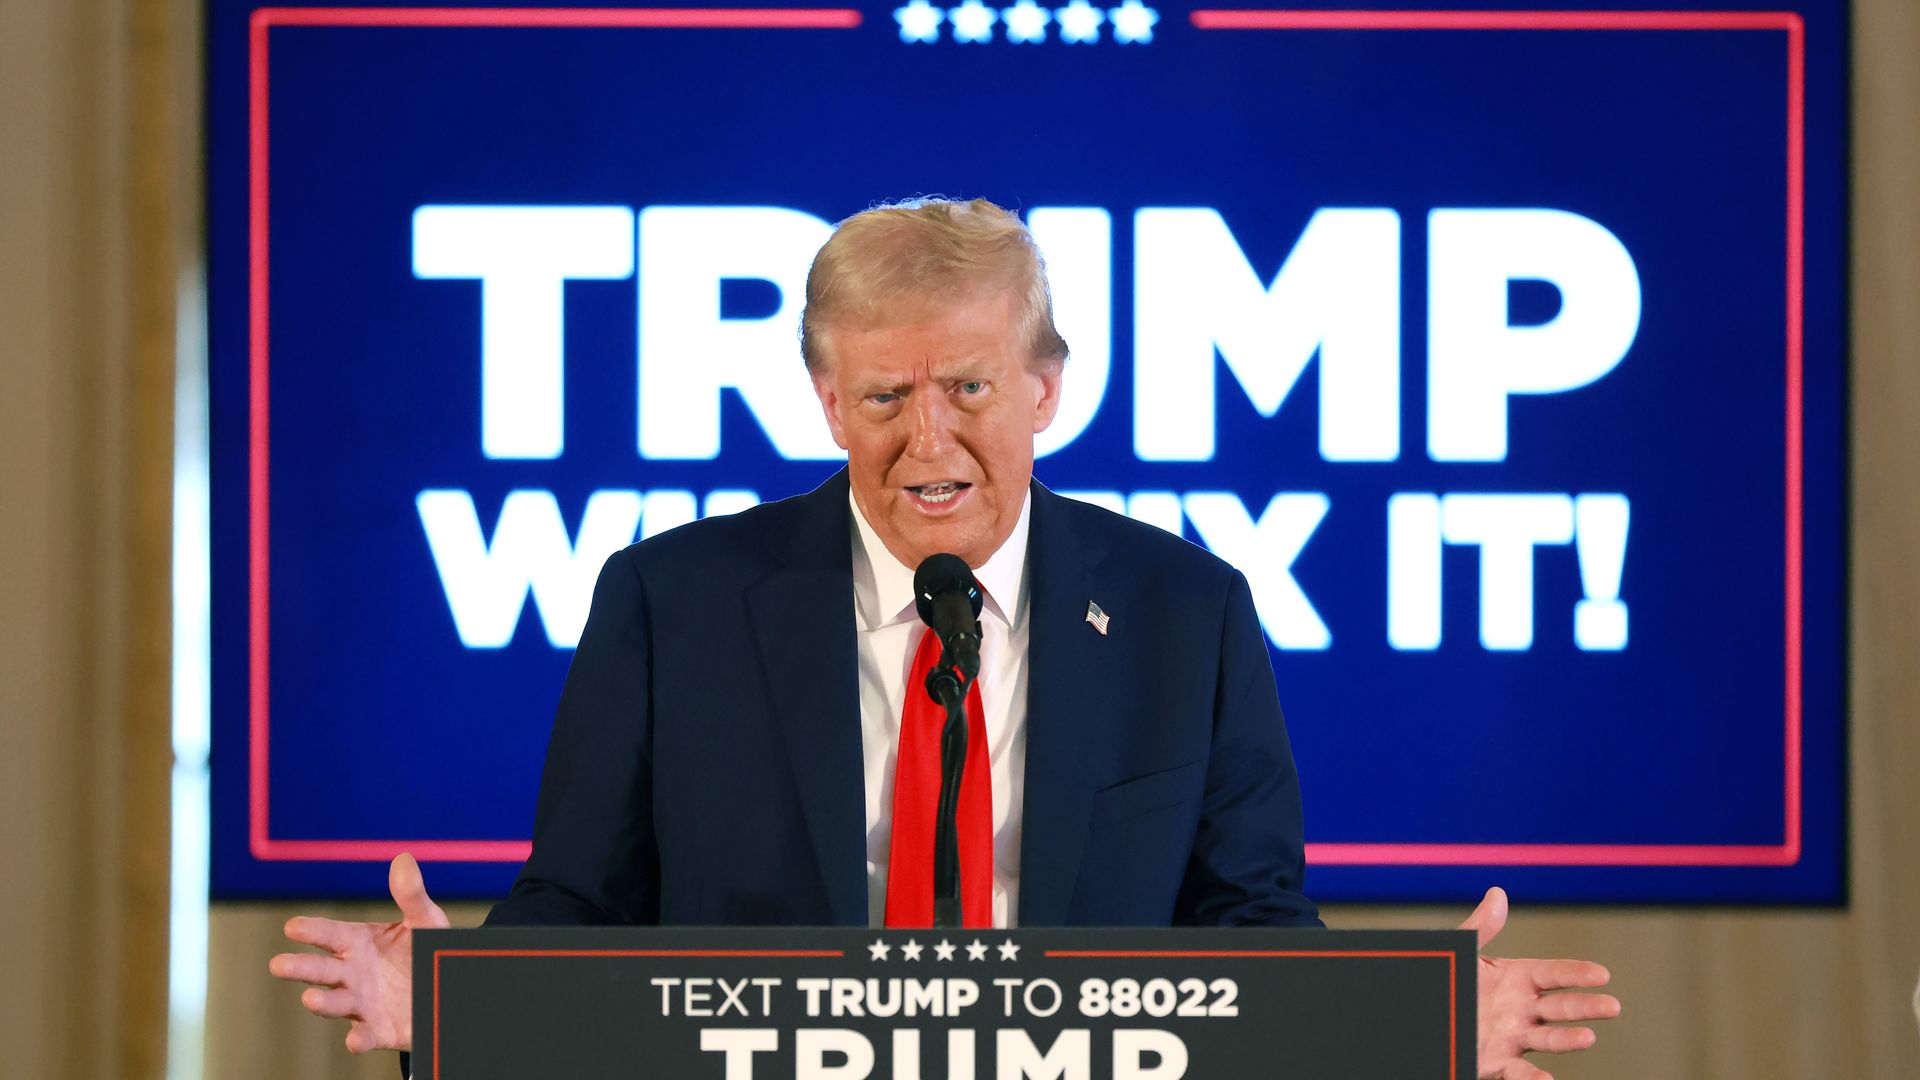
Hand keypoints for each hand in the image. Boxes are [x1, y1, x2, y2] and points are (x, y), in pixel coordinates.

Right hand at [268, 853, 449, 1052]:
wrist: (444, 988)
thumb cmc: (425, 949)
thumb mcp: (425, 921)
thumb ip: (412, 895)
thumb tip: (402, 858)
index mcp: (359, 942)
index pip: (330, 934)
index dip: (312, 930)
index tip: (293, 926)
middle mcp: (353, 973)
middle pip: (321, 970)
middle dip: (300, 967)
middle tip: (279, 964)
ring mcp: (363, 1002)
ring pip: (335, 1003)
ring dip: (322, 1002)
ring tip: (310, 998)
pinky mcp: (378, 1029)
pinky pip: (365, 1035)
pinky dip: (358, 1039)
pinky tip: (354, 1040)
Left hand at [1462, 886, 1619, 1079]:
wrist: (1421, 1015)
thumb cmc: (1445, 979)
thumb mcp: (1462, 953)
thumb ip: (1481, 928)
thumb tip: (1498, 893)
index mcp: (1516, 978)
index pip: (1553, 974)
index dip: (1576, 973)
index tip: (1602, 974)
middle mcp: (1520, 1009)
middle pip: (1560, 1007)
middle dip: (1586, 1007)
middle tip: (1612, 1006)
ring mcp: (1512, 1037)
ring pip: (1547, 1039)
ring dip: (1568, 1039)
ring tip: (1587, 1037)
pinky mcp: (1496, 1063)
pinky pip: (1518, 1073)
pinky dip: (1533, 1078)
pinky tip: (1547, 1079)